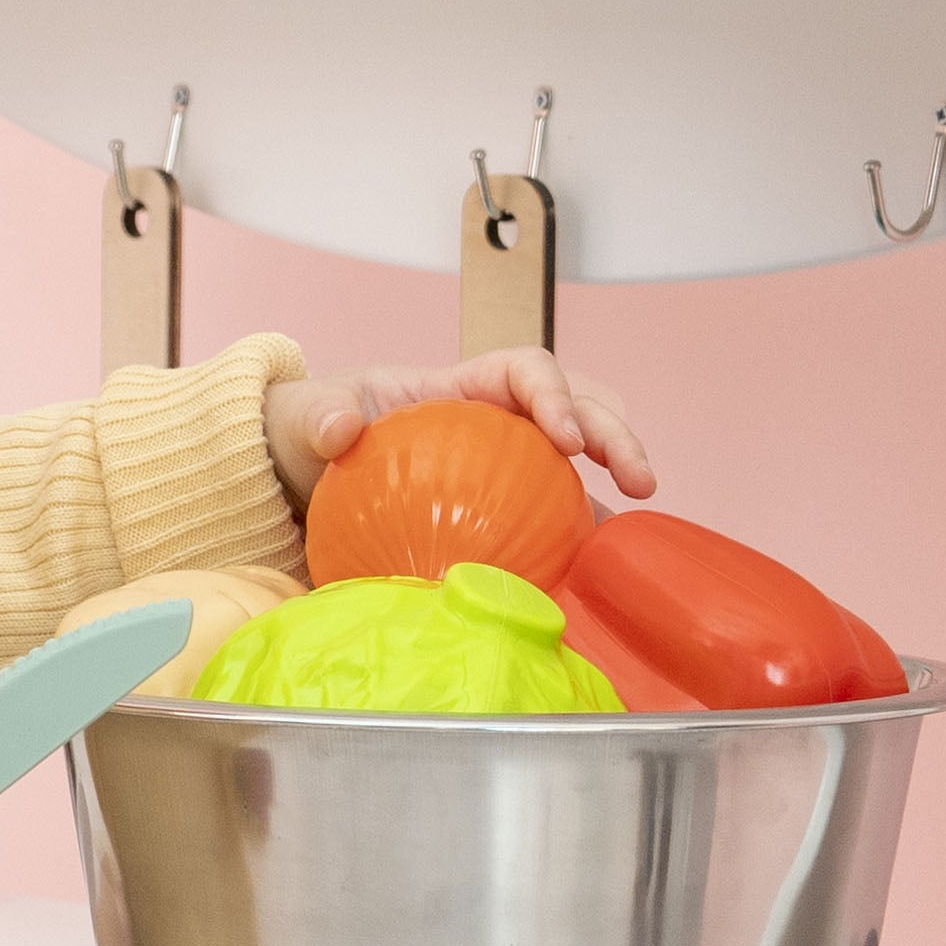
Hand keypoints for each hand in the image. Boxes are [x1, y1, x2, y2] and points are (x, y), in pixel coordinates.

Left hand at [262, 349, 657, 513]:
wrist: (304, 472)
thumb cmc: (314, 430)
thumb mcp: (309, 416)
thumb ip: (323, 416)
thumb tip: (344, 427)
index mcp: (463, 386)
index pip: (526, 370)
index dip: (555, 394)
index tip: (564, 437)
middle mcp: (497, 420)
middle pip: (576, 411)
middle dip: (615, 436)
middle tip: (641, 480)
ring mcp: (506, 466)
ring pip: (577, 466)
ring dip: (611, 490)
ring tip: (629, 534)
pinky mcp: (502, 510)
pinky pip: (549, 519)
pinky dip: (573, 539)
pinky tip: (587, 575)